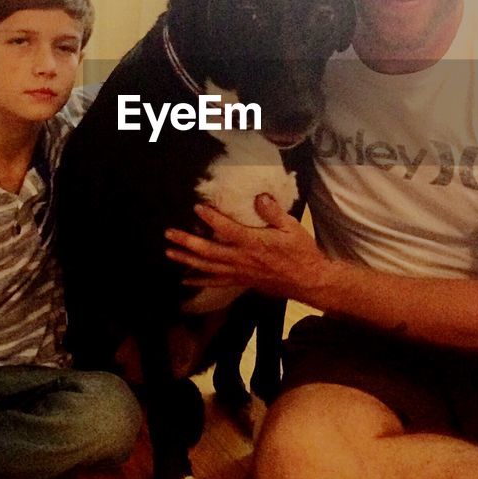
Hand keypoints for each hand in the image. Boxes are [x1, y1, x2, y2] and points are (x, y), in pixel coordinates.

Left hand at [165, 194, 330, 300]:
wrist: (309, 281)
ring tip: (169, 252)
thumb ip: (273, 212)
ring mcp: (239, 272)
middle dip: (186, 242)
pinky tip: (185, 280)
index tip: (197, 207)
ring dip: (186, 260)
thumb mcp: (292, 227)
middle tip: (168, 234)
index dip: (211, 218)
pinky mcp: (241, 281)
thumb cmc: (301, 252)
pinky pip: (216, 282)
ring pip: (207, 267)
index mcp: (254, 243)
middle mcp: (242, 259)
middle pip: (208, 251)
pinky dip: (199, 281)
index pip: (227, 229)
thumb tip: (259, 197)